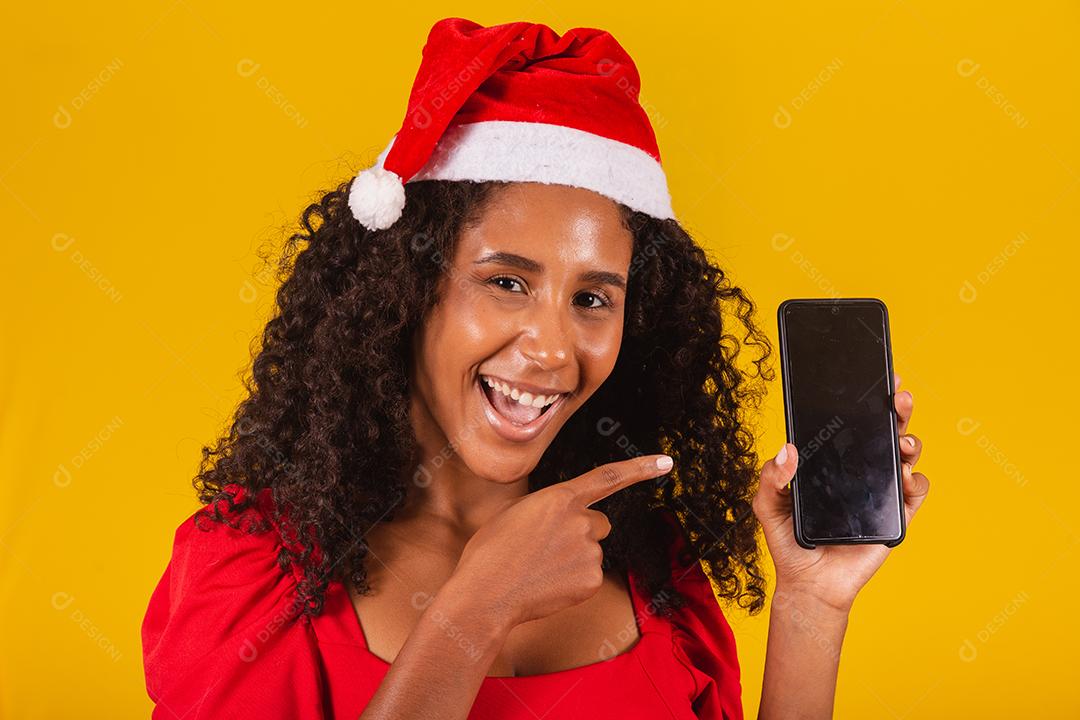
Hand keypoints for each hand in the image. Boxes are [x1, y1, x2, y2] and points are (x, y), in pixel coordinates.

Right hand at [451, 455, 673, 628]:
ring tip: (540, 568)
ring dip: (574, 558)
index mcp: (560, 498)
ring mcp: (589, 551)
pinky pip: (590, 575)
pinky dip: (573, 581)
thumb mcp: (514, 512)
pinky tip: (549, 584)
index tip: (666, 462)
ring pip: (592, 551)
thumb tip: (561, 517)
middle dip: (581, 533)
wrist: (486, 594)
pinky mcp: (592, 579)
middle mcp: (581, 520)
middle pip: (598, 522)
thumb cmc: (491, 552)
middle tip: (547, 548)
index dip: (639, 468)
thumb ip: (547, 507)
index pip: (608, 477)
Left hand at [752, 371, 929, 611]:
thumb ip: (771, 476)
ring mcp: (881, 491)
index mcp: (832, 461)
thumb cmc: (789, 540)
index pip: (851, 423)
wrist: (809, 584)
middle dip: (897, 409)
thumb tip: (786, 449)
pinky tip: (907, 477)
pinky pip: (917, 492)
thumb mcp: (767, 504)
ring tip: (901, 442)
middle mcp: (860, 470)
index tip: (873, 378)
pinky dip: (918, 480)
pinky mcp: (897, 516)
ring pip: (906, 455)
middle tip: (898, 397)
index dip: (864, 400)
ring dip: (911, 441)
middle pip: (885, 431)